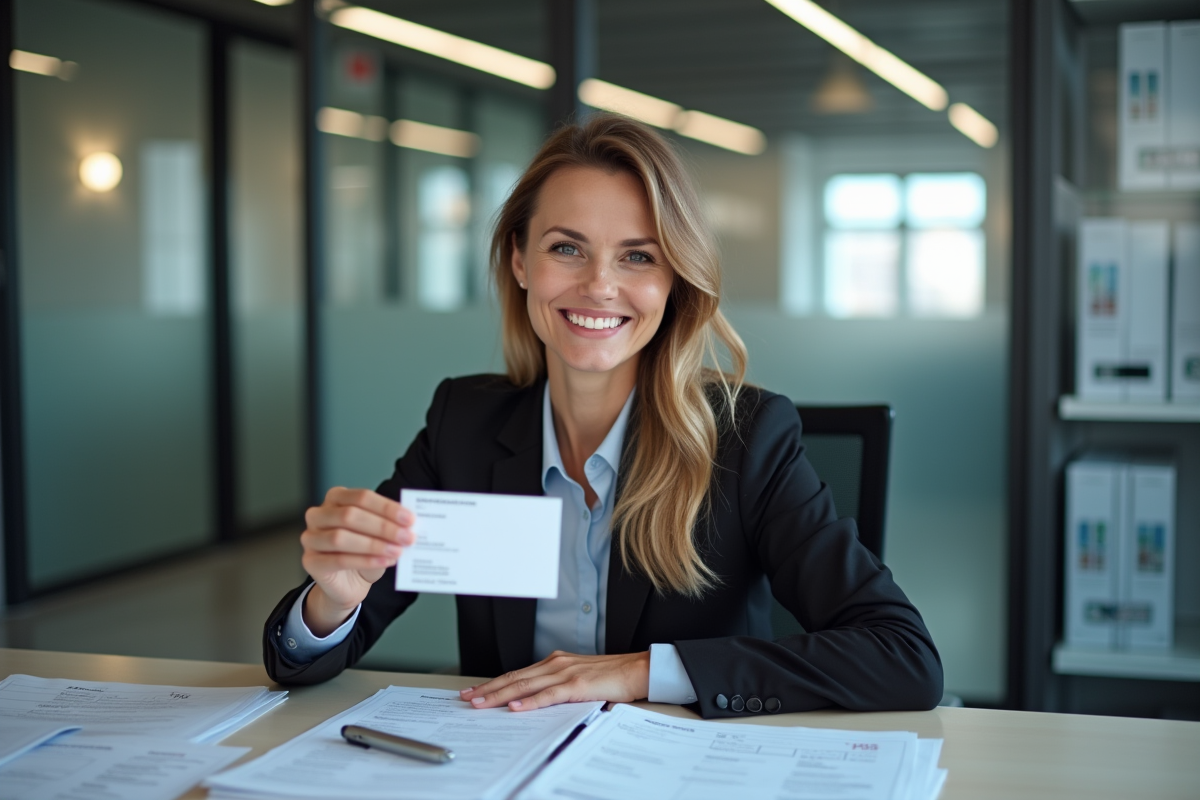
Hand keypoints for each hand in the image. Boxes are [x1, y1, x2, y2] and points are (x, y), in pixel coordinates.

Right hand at [300, 487, 413, 635]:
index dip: (386, 507)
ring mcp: (311, 538)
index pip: (361, 497)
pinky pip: (338, 560)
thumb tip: (410, 524)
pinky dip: (365, 560)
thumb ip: (390, 525)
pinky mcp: (310, 562)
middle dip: (382, 527)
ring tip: (398, 551)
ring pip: (340, 537)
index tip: (410, 519)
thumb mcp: (379, 534)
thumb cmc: (364, 552)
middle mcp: (318, 515)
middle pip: (349, 515)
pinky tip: (385, 562)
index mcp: (336, 498)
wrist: (348, 583)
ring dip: (374, 544)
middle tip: (407, 537)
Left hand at [459, 650, 650, 711]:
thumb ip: (557, 688)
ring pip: (525, 685)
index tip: (475, 692)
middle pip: (514, 678)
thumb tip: (533, 703)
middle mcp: (556, 664)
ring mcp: (566, 672)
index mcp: (555, 663)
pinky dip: (529, 702)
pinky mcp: (577, 684)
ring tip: (480, 703)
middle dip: (488, 689)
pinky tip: (515, 707)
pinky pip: (548, 695)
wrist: (637, 669)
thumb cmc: (611, 676)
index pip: (517, 674)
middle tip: (466, 698)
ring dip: (500, 695)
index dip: (494, 683)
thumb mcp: (578, 680)